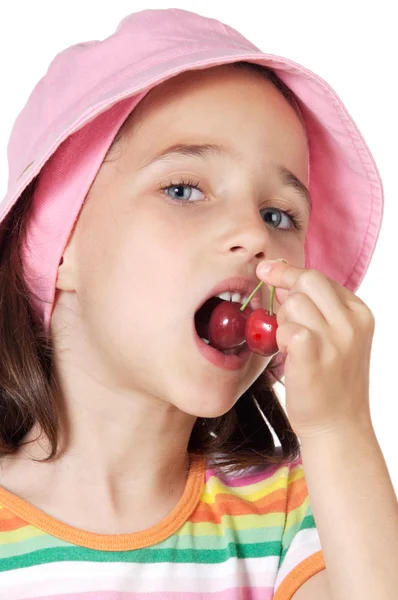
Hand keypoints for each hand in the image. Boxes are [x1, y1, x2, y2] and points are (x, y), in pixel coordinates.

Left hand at [256, 261, 375, 439]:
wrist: (338, 426)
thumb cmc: (330, 380)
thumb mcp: (337, 337)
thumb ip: (318, 308)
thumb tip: (283, 279)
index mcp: (359, 313)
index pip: (319, 276)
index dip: (289, 273)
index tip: (267, 270)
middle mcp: (352, 323)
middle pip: (307, 280)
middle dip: (285, 293)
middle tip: (280, 318)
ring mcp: (336, 340)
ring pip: (294, 303)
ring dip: (282, 322)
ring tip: (289, 346)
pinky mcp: (313, 356)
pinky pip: (286, 329)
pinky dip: (280, 339)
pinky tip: (286, 355)